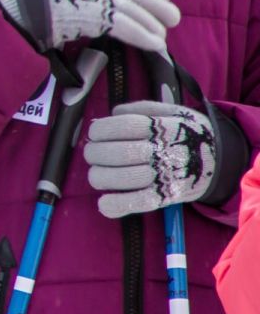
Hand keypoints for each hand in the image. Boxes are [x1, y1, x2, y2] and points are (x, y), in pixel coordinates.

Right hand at [0, 0, 178, 53]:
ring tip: (163, 39)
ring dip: (152, 24)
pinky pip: (125, 26)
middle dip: (157, 5)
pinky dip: (143, 35)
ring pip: (133, 9)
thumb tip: (102, 17)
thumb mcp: (65, 1)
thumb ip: (85, 4)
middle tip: (174, 18)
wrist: (19, 16)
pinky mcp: (93, 16)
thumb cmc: (37, 13)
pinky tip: (155, 45)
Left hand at [85, 100, 243, 217]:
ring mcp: (164, 176)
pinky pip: (138, 203)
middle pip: (118, 153)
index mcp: (162, 128)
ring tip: (97, 173)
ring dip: (100, 176)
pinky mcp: (165, 198)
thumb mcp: (171, 112)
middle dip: (95, 153)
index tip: (95, 133)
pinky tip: (104, 202)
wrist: (220, 162)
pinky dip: (116, 204)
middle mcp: (163, 152)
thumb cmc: (187, 134)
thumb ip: (142, 109)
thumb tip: (113, 111)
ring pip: (121, 178)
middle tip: (92, 154)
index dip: (101, 130)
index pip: (122, 126)